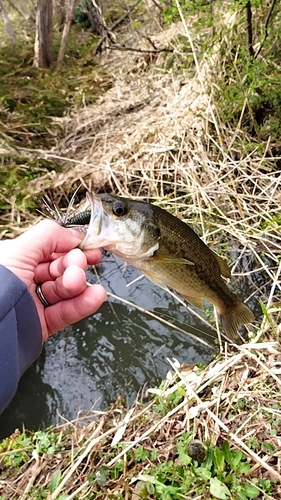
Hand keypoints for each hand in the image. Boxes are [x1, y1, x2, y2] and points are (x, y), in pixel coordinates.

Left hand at [0, 220, 105, 341]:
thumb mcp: (18, 250)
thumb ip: (49, 236)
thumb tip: (73, 236)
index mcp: (16, 259)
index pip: (50, 249)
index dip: (70, 246)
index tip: (88, 246)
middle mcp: (23, 279)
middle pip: (60, 269)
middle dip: (73, 266)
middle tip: (79, 266)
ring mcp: (33, 302)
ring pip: (65, 290)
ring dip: (79, 285)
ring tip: (79, 283)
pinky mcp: (41, 324)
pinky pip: (66, 312)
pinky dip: (82, 304)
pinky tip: (94, 296)